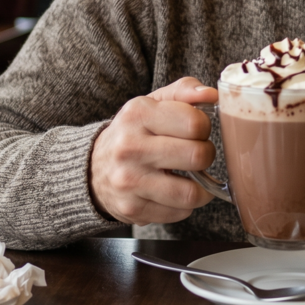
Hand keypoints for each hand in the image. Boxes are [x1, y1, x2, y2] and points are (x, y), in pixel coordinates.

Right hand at [89, 77, 217, 224]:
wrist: (92, 169)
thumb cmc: (133, 133)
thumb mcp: (152, 103)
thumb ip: (184, 91)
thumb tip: (212, 94)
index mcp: (137, 113)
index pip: (195, 122)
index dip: (204, 128)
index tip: (195, 131)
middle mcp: (129, 147)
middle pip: (197, 156)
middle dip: (205, 156)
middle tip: (196, 154)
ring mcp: (129, 180)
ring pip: (191, 192)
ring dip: (201, 187)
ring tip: (191, 177)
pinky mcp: (132, 209)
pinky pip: (179, 212)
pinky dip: (184, 204)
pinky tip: (173, 192)